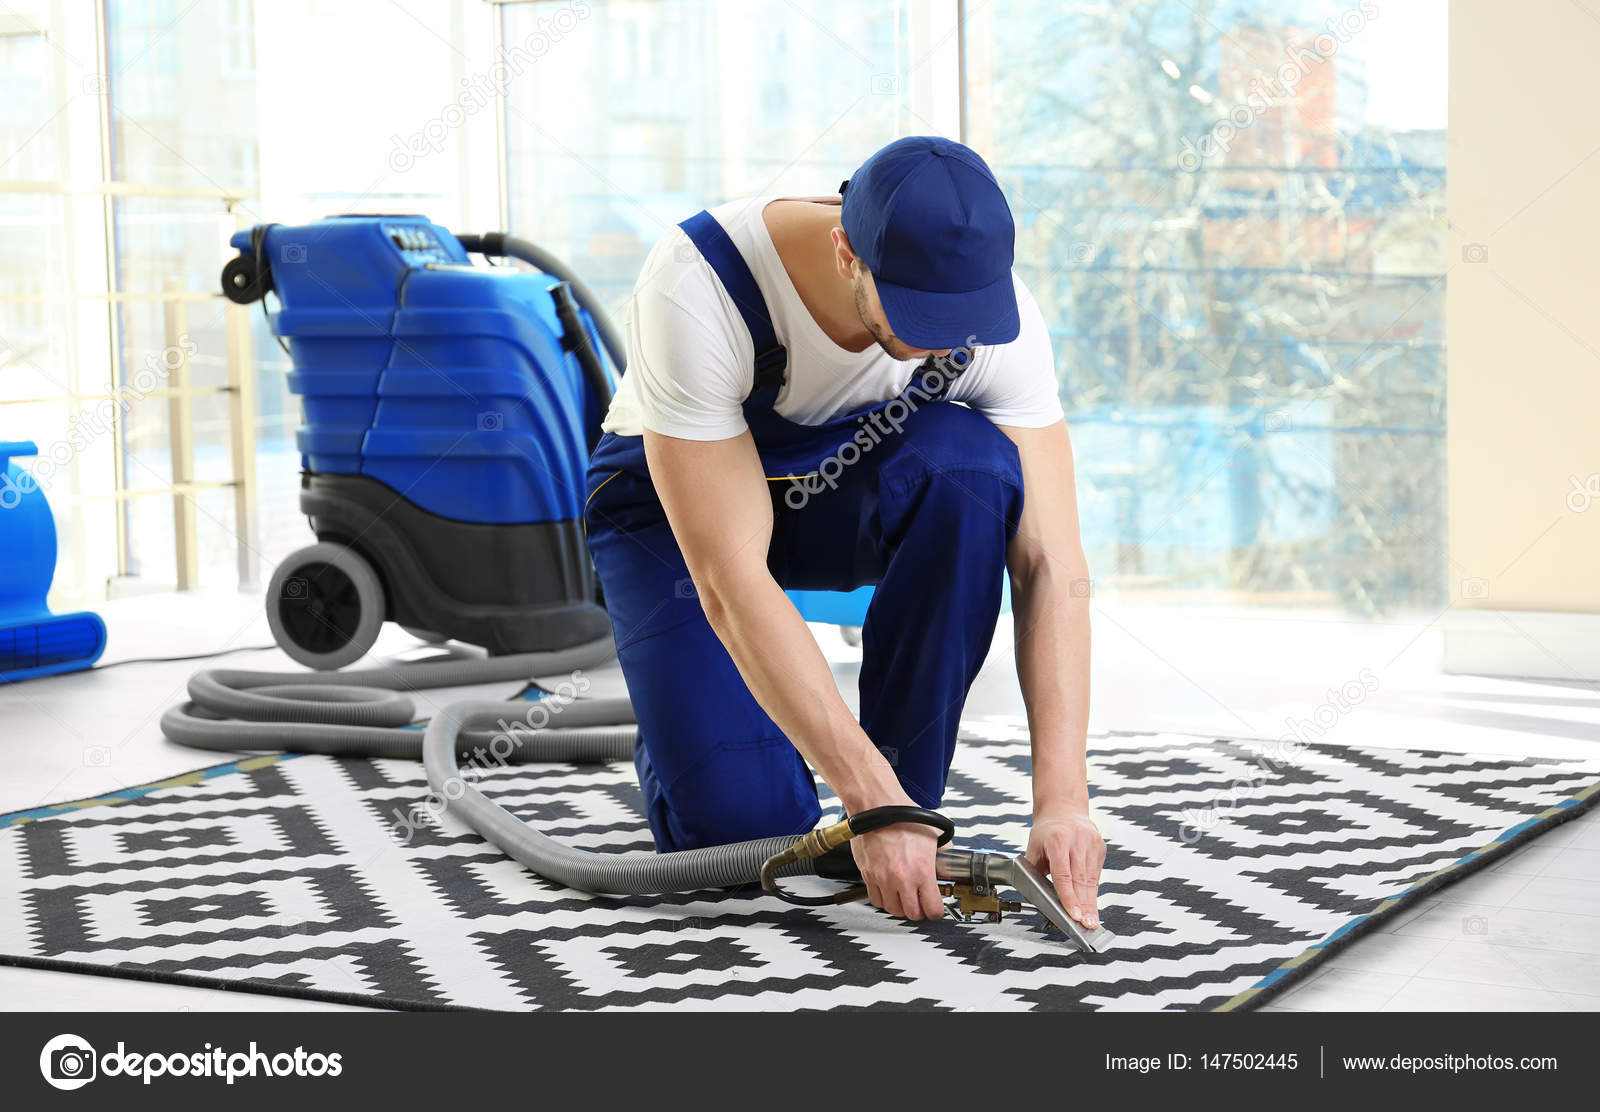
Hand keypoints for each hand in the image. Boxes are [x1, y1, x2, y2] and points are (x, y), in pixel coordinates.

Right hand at [849, 805, 944, 920]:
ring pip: (893, 909)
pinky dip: (883, 899)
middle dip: (918, 911)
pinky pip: (875, 899)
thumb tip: (948, 864)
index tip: (935, 908)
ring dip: (900, 907)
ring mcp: (883, 878)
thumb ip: (944, 854)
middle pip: (912, 914)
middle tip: (920, 904)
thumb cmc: (903, 816)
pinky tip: (888, 891)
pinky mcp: (868, 875)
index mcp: (922, 871)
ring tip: (904, 898)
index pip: (932, 909)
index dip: (935, 912)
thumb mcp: (933, 835)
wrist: (878, 807)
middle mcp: (902, 879)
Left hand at [1026, 809, 1104, 930]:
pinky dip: (1093, 891)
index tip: (1073, 914)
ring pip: (1091, 879)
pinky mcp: (1100, 847)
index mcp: (1057, 840)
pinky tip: (1092, 905)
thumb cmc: (1047, 830)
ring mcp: (1091, 843)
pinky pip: (1096, 874)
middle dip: (1084, 906)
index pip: (1064, 874)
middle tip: (1087, 926)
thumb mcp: (1034, 848)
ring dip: (1091, 903)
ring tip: (1091, 922)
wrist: (1063, 808)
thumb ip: (1033, 872)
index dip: (1069, 897)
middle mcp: (1077, 840)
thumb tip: (1033, 898)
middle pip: (1080, 880)